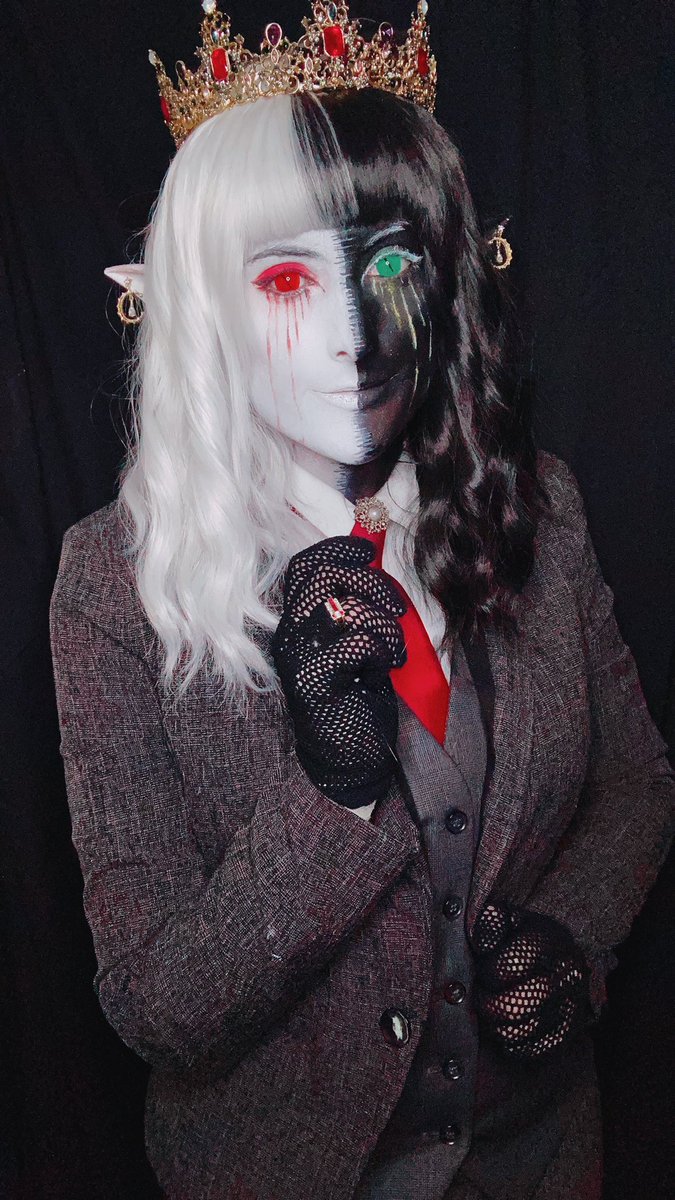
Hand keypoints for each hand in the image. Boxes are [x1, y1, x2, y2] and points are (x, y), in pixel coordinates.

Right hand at [272, 536, 406, 808]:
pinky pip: (356, 643)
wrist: (352, 756)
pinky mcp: (313, 683)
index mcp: (298, 621)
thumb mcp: (359, 639)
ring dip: (383, 624)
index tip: (367, 550)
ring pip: (344, 608)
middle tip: (395, 608)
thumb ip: (357, 604)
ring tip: (392, 650)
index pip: (304, 566)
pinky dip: (380, 651)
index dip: (336, 548)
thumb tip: (374, 558)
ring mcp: (297, 659)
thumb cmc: (358, 695)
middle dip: (369, 582)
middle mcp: (289, 635)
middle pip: (323, 577)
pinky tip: (380, 670)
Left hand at [471, 901, 590, 1059]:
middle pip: (511, 1007)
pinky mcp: (568, 1035)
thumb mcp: (504, 920)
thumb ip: (488, 922)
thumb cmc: (519, 938)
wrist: (553, 960)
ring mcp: (572, 1008)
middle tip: (482, 992)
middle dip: (486, 1002)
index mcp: (551, 939)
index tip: (483, 968)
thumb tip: (480, 939)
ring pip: (517, 1032)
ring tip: (491, 1007)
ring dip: (494, 1024)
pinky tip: (507, 1023)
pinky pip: (529, 1050)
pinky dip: (510, 1042)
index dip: (487, 972)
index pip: (507, 968)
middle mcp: (568, 975)